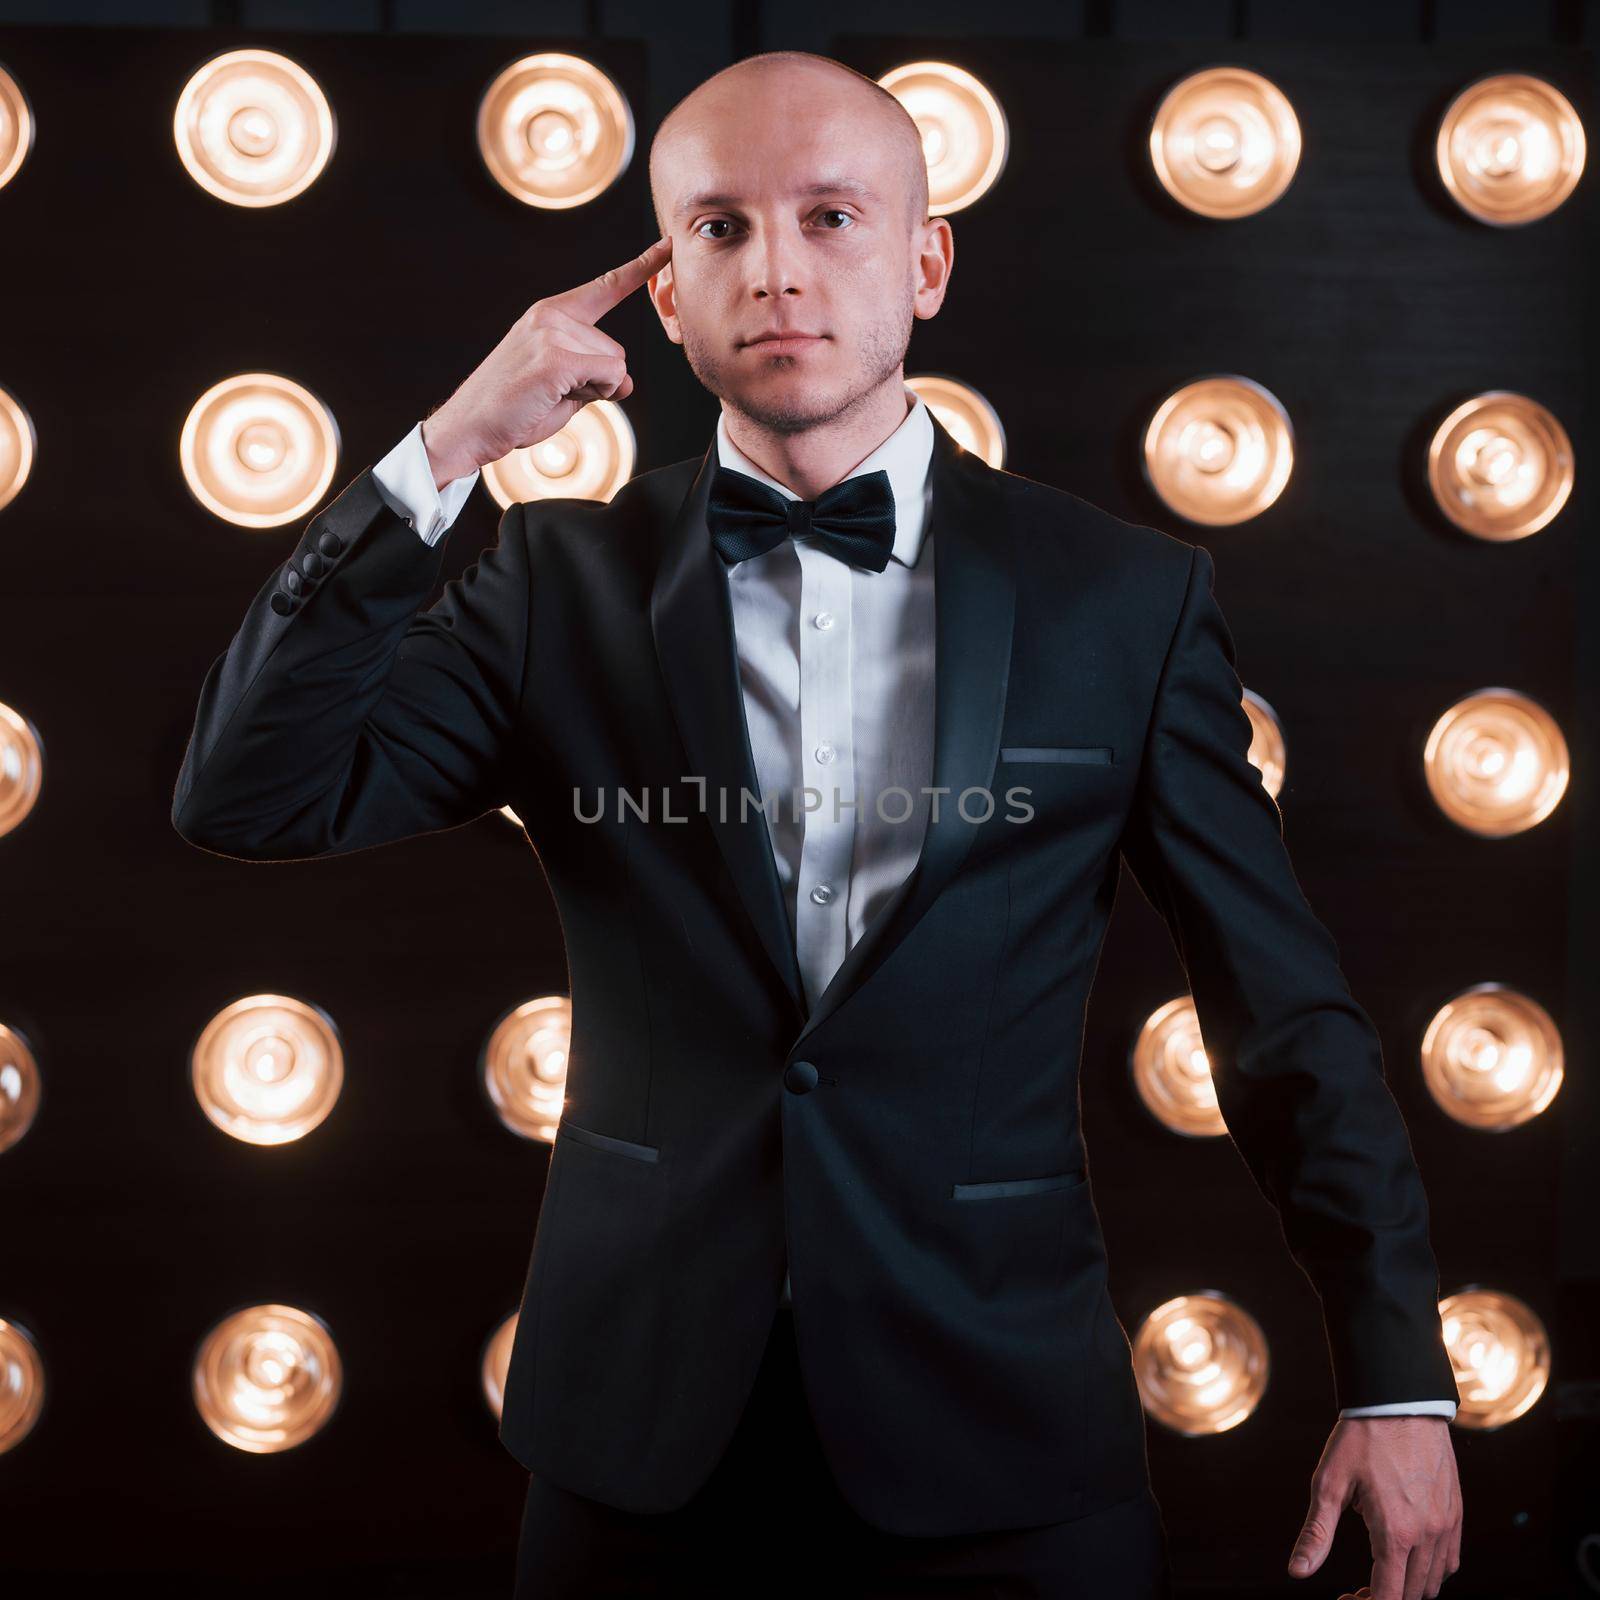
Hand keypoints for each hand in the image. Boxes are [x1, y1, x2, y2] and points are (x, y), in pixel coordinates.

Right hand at [421, 234, 672, 487]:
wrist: (470, 427)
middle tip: (556, 392)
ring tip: (550, 395)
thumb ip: (596, 376)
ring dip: (595, 390)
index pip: (605, 287)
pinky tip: (556, 396)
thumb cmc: (515, 409)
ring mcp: (551, 333)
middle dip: (600, 381)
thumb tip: (626, 381)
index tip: (668, 246)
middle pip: (616, 350)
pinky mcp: (554, 357)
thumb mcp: (562, 387)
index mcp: (551, 314)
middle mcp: (551, 316)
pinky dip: (598, 392)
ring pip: (615, 364)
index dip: (640, 267)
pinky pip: (609, 375)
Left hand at [1288, 1415, 1461, 1597]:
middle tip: (1357, 1590)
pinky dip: (1431, 1572)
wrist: (1401, 1402)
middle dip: (1384, 1598)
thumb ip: (1316, 1532)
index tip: (1346, 1599)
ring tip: (1379, 1574)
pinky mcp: (1456, 1514)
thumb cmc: (1360, 1439)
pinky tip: (1407, 1558)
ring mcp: (1447, 1525)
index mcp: (1396, 1533)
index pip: (1389, 1596)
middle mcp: (1428, 1535)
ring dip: (1407, 1587)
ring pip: (1433, 1582)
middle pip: (1412, 1594)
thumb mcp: (1329, 1483)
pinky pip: (1450, 1561)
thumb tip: (1297, 1572)